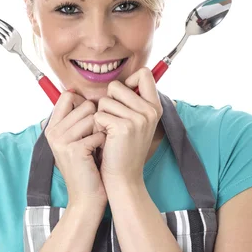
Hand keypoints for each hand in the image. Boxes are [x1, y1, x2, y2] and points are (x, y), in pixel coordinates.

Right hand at [45, 90, 107, 208]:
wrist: (86, 198)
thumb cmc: (87, 168)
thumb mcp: (77, 142)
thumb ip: (78, 120)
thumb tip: (90, 97)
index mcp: (52, 127)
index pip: (68, 96)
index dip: (85, 103)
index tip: (93, 118)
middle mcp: (53, 132)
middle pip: (85, 105)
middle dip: (98, 120)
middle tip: (96, 140)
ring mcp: (61, 140)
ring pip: (93, 118)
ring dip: (102, 132)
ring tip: (98, 148)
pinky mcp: (74, 149)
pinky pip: (98, 134)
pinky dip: (104, 144)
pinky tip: (100, 156)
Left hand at [92, 67, 162, 186]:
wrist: (124, 177)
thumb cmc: (124, 149)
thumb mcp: (137, 123)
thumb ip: (133, 102)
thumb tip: (119, 83)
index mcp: (155, 107)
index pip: (144, 73)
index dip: (128, 81)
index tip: (122, 98)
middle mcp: (150, 110)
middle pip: (116, 85)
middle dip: (108, 101)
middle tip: (113, 122)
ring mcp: (138, 118)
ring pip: (104, 100)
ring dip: (101, 115)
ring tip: (109, 133)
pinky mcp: (123, 127)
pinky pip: (98, 114)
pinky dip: (97, 126)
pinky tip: (105, 139)